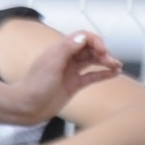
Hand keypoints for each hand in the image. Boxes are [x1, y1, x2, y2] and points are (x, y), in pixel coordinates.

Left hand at [0, 27, 122, 123]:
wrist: (27, 107)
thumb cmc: (34, 86)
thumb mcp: (51, 64)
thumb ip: (67, 48)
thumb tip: (83, 37)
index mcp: (60, 49)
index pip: (82, 38)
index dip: (95, 41)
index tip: (103, 51)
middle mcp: (67, 58)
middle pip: (90, 49)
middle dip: (103, 52)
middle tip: (112, 61)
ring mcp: (71, 71)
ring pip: (92, 62)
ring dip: (105, 62)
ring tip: (117, 66)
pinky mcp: (74, 84)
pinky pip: (91, 76)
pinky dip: (103, 74)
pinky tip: (113, 74)